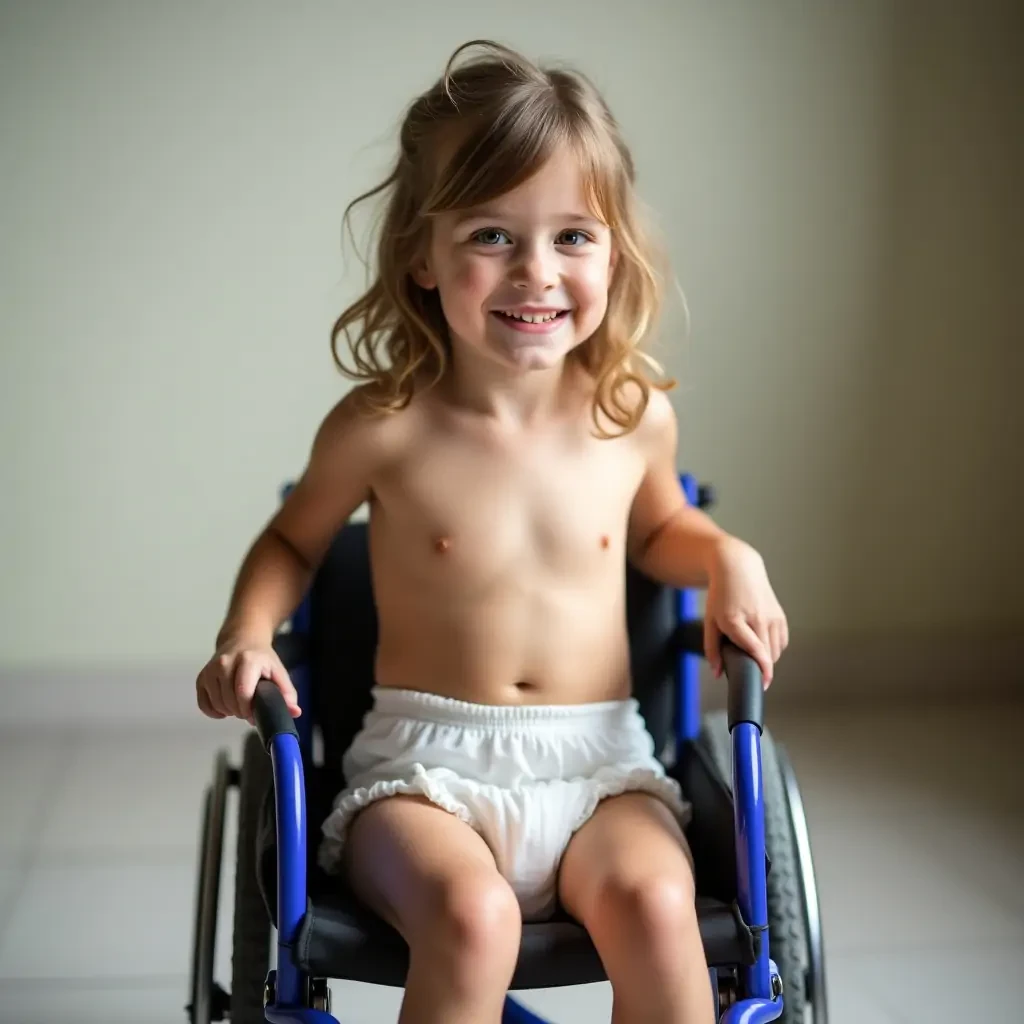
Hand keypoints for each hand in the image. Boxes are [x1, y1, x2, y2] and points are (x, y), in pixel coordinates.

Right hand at [196, 639, 300, 722]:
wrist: (242, 640)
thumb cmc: (262, 660)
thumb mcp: (279, 672)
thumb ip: (287, 693)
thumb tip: (295, 712)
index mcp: (248, 660)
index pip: (243, 692)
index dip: (249, 709)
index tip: (255, 714)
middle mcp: (225, 662)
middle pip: (229, 701)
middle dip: (241, 712)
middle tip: (250, 709)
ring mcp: (211, 669)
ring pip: (217, 704)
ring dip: (229, 711)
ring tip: (239, 704)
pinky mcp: (201, 677)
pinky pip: (203, 704)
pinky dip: (214, 711)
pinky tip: (225, 707)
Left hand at [704, 538, 787, 685]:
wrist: (737, 569)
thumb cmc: (721, 595)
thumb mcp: (710, 620)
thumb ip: (712, 649)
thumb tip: (717, 673)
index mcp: (735, 620)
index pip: (755, 649)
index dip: (761, 669)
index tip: (762, 683)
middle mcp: (757, 618)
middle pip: (767, 655)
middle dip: (760, 668)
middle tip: (750, 670)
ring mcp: (771, 616)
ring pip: (776, 651)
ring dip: (767, 658)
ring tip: (752, 653)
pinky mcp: (780, 615)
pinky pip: (781, 642)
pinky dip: (774, 648)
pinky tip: (762, 643)